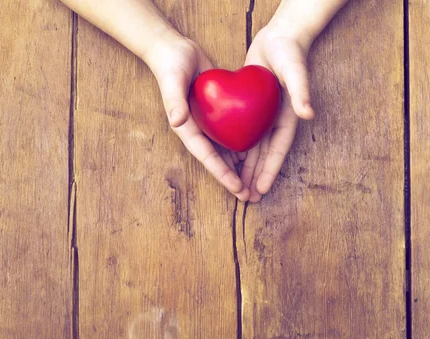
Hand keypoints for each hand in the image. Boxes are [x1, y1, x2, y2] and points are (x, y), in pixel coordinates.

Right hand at [146, 32, 248, 200]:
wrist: (176, 51)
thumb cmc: (171, 64)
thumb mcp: (173, 80)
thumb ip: (173, 100)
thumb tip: (176, 121)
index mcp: (187, 127)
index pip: (206, 155)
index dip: (221, 173)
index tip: (236, 188)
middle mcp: (198, 129)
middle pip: (218, 160)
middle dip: (233, 178)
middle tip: (249, 197)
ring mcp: (209, 123)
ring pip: (227, 150)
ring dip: (241, 167)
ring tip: (255, 185)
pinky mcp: (218, 113)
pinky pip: (232, 133)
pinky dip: (243, 145)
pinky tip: (258, 155)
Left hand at [240, 27, 314, 202]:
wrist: (279, 38)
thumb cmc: (289, 53)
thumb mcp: (295, 70)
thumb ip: (301, 90)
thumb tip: (308, 113)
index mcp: (287, 118)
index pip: (278, 150)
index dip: (270, 171)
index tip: (262, 190)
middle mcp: (275, 121)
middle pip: (264, 155)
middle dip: (257, 177)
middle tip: (248, 199)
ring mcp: (264, 117)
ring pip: (253, 148)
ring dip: (247, 168)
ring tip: (239, 188)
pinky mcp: (252, 109)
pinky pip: (244, 133)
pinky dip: (238, 147)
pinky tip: (229, 160)